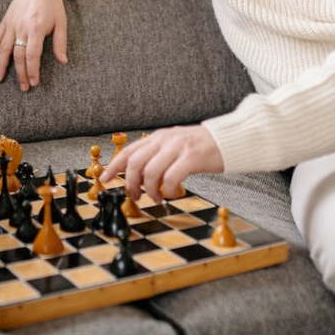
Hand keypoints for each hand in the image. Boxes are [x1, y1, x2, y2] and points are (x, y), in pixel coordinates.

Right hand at [0, 0, 67, 91]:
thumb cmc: (53, 4)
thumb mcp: (61, 22)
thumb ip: (60, 43)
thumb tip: (63, 61)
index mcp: (37, 28)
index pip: (32, 55)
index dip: (32, 71)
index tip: (33, 83)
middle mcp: (22, 27)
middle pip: (18, 55)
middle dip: (20, 73)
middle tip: (22, 88)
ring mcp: (12, 23)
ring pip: (4, 48)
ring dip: (1, 66)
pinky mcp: (6, 20)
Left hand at [101, 125, 223, 202]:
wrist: (229, 140)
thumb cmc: (202, 147)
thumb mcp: (175, 145)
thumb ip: (158, 154)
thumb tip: (138, 173)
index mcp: (159, 137)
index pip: (130, 151)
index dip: (114, 166)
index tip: (105, 178)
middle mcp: (165, 140)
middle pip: (136, 163)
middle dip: (131, 184)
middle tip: (136, 196)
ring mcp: (178, 148)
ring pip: (151, 172)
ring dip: (150, 191)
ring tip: (157, 198)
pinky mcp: (192, 158)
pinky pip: (171, 178)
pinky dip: (168, 190)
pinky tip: (172, 193)